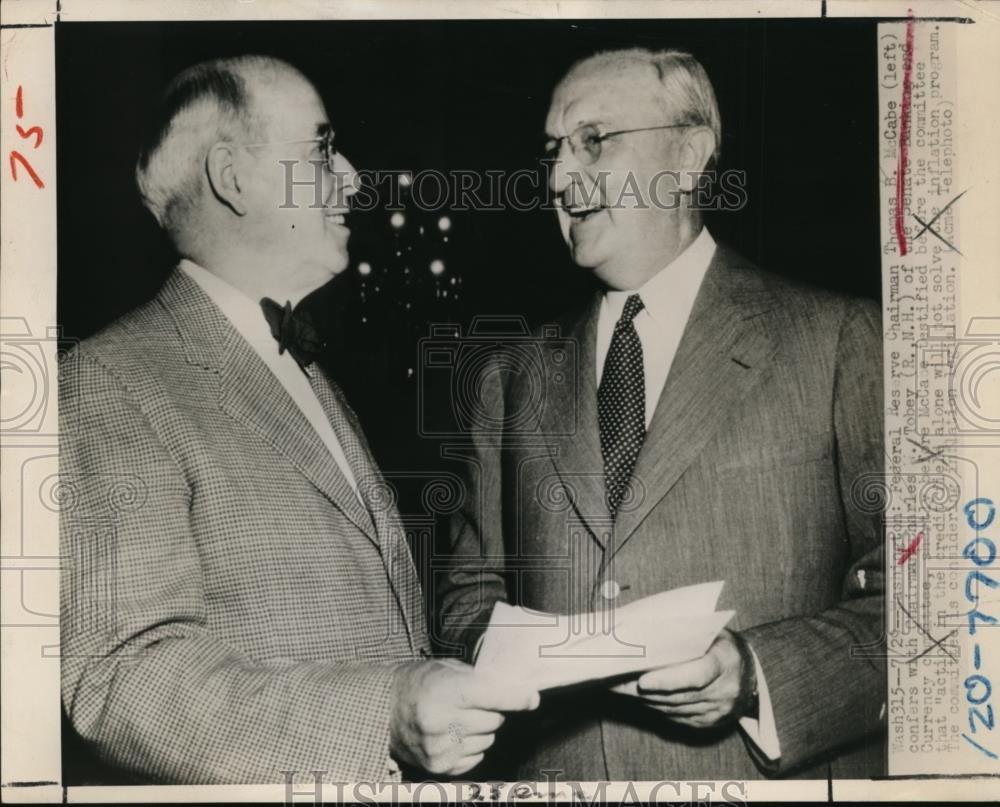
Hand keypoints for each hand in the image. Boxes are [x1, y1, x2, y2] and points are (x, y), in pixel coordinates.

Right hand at [390, 659, 539, 775]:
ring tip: (458, 717)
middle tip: (471, 701)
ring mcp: (440, 749)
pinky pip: (476, 756)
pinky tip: (452, 733)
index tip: (532, 699)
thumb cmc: (417, 682)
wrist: (382, 710)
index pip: (494, 696)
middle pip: (494, 720)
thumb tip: (518, 691)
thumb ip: (480, 678)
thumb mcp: (445, 668)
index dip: (518, 697)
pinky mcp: (439, 767)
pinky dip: (470, 745)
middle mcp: (441, 723)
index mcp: (444, 692)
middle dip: (491, 709)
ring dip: (481, 729)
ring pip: (488, 739)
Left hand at [612, 629, 756, 728]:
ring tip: (617, 688)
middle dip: (642, 691)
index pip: (696, 675)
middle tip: (612, 681)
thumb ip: (683, 632)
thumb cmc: (720, 643)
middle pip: (678, 696)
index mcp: (725, 661)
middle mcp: (724, 691)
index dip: (668, 680)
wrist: (747, 673)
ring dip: (643, 700)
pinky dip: (654, 707)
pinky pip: (676, 718)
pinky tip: (637, 697)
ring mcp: (718, 711)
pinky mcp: (709, 724)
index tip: (642, 681)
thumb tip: (641, 629)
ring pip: (672, 709)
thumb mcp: (709, 630)